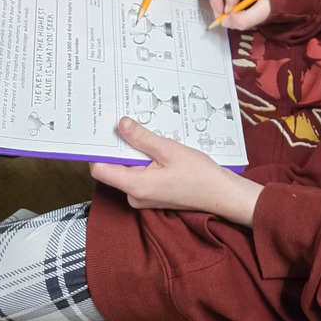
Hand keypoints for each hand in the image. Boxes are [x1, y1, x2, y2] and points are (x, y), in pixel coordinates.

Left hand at [90, 117, 260, 225]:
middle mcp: (134, 195)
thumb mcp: (170, 150)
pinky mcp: (150, 195)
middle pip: (114, 167)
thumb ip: (142, 138)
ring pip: (128, 169)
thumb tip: (121, 125)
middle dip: (122, 146)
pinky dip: (146, 161)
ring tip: (152, 137)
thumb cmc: (199, 175)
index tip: (104, 129)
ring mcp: (142, 197)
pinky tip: (160, 150)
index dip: (99, 149)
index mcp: (135, 186)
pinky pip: (139, 174)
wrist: (221, 194)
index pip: (100, 169)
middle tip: (131, 123)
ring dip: (137, 152)